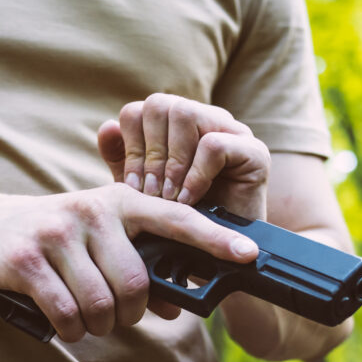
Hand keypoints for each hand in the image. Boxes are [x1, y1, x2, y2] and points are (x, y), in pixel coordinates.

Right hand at [0, 183, 258, 341]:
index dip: (215, 239)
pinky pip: (66, 312)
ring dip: (99, 326)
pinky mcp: (26, 259)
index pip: (176, 219)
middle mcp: (90, 211)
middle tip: (116, 317)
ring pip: (101, 303)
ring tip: (86, 321)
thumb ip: (137, 264)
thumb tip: (177, 305)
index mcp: (117, 202)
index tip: (248, 255)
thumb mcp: (96, 238)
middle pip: (134, 283)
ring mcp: (56, 233)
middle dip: (130, 314)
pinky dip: (72, 330)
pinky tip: (66, 325)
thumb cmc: (53, 239)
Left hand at [97, 93, 269, 220]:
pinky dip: (196, 175)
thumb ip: (122, 160)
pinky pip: (214, 144)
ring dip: (172, 162)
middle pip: (160, 104)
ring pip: (185, 113)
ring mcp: (231, 131)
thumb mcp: (140, 192)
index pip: (138, 110)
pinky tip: (191, 200)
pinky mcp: (254, 152)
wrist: (218, 257)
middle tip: (152, 193)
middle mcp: (203, 119)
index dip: (130, 146)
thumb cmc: (179, 224)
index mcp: (174, 126)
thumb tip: (107, 126)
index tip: (133, 186)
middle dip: (150, 154)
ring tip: (172, 197)